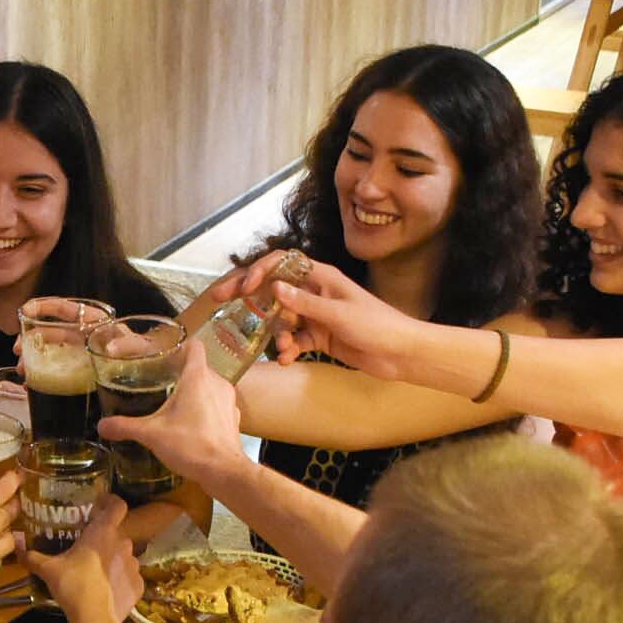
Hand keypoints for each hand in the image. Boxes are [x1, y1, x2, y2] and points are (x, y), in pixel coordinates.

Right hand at [24, 495, 138, 622]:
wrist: (94, 619)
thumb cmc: (72, 585)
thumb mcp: (48, 570)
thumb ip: (32, 557)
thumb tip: (16, 548)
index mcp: (103, 532)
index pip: (117, 505)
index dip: (110, 502)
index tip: (100, 505)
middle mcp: (123, 543)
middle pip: (116, 533)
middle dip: (104, 538)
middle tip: (87, 547)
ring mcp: (134, 565)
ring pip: (124, 556)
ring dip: (112, 560)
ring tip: (97, 572)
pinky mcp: (139, 585)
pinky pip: (129, 577)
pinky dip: (120, 581)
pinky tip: (107, 590)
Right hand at [97, 345, 247, 483]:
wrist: (224, 472)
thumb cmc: (190, 445)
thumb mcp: (151, 434)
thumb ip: (125, 426)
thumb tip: (102, 426)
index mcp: (197, 377)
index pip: (193, 346)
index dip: (179, 347)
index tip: (165, 356)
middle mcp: (217, 383)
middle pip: (199, 367)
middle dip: (181, 374)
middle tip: (162, 383)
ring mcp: (228, 400)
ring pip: (210, 386)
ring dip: (195, 392)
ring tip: (175, 405)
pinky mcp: (233, 418)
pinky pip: (218, 405)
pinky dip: (207, 409)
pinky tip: (193, 425)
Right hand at [260, 259, 424, 379]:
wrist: (401, 353)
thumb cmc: (377, 325)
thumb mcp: (339, 314)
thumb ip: (305, 303)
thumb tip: (274, 287)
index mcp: (321, 277)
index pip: (281, 263)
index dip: (259, 271)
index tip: (244, 288)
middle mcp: (314, 292)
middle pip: (273, 288)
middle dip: (249, 297)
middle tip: (221, 302)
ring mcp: (315, 315)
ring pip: (281, 318)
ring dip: (276, 333)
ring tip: (283, 348)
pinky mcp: (319, 337)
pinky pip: (294, 340)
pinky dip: (287, 349)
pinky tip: (286, 359)